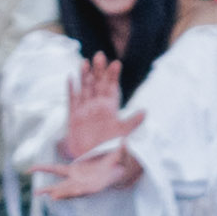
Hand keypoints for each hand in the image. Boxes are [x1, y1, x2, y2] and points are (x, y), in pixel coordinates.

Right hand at [57, 51, 133, 168]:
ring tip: (85, 62)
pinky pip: (72, 100)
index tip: (116, 64)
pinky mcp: (74, 116)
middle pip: (97, 84)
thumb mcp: (122, 134)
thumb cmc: (108, 146)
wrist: (92, 160)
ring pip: (85, 88)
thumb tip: (145, 112)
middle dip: (99, 70)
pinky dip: (71, 89)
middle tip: (100, 55)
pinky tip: (71, 78)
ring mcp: (84, 109)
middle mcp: (97, 105)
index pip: (112, 88)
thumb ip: (132, 123)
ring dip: (84, 76)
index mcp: (110, 108)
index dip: (113, 76)